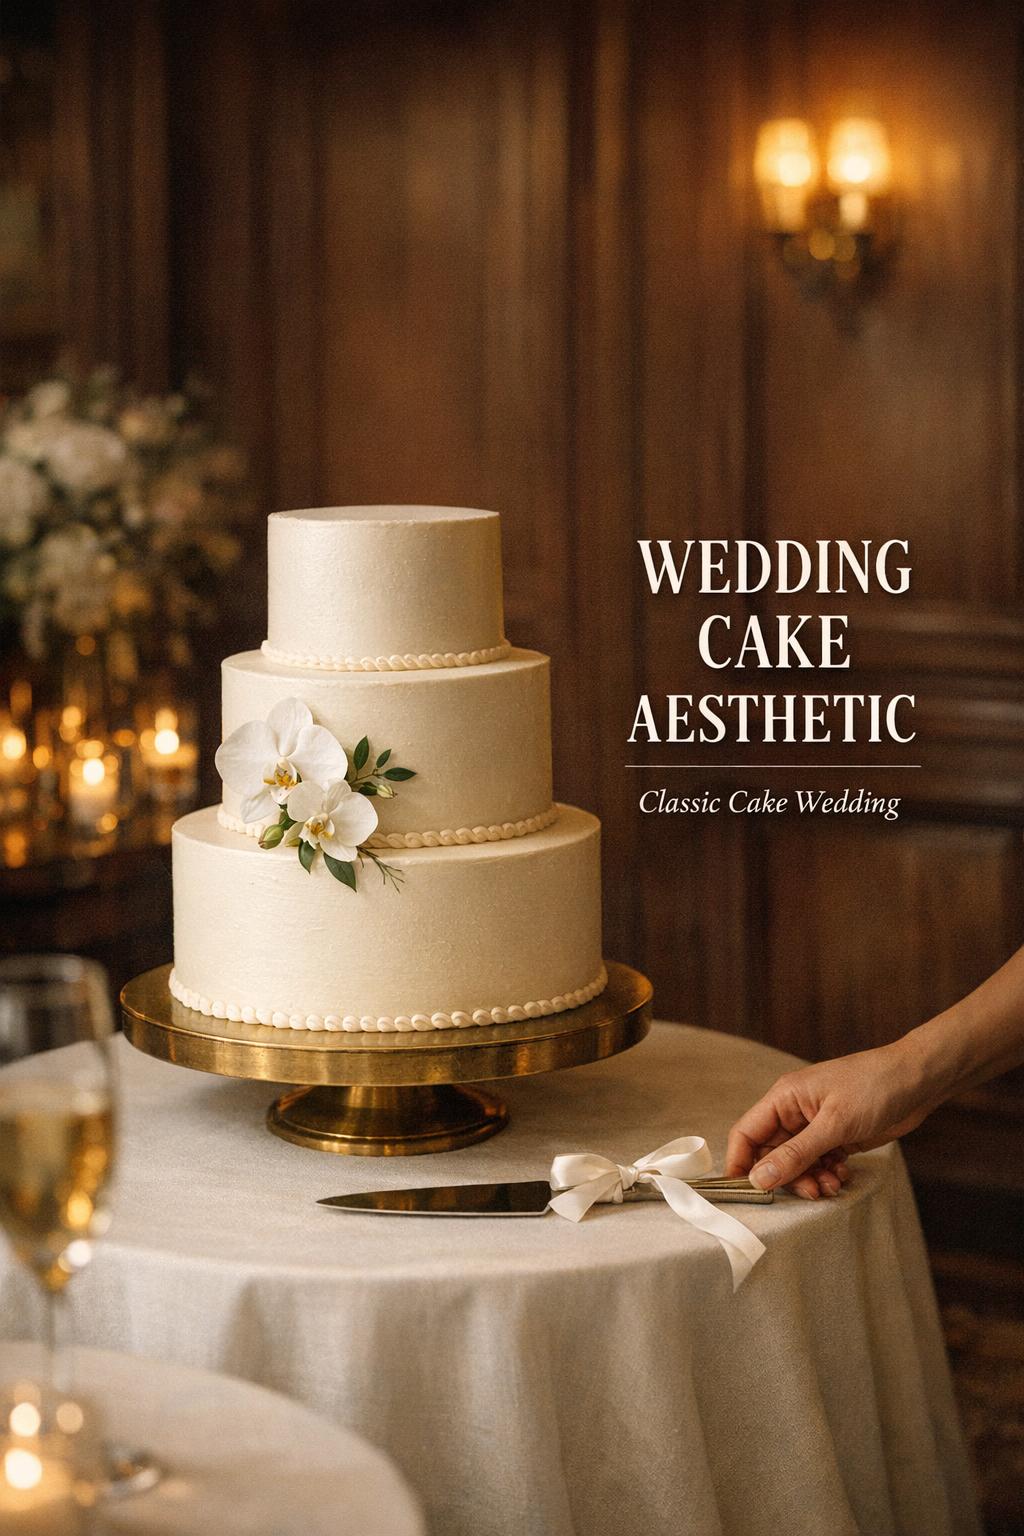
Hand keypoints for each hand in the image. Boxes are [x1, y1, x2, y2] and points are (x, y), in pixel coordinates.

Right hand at [725, 1039, 937, 1198]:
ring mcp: (816, 1125)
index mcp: (784, 1098)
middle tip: (811, 1191)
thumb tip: (759, 1178)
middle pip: (771, 1154)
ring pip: (796, 1163)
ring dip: (810, 1178)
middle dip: (787, 1177)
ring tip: (832, 1185)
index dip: (740, 1163)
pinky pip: (818, 1164)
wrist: (918, 1081)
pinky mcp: (836, 1137)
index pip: (746, 1133)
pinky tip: (843, 1175)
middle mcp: (794, 1112)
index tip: (745, 1192)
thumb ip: (796, 1154)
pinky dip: (827, 1174)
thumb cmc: (874, 1087)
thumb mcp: (834, 1124)